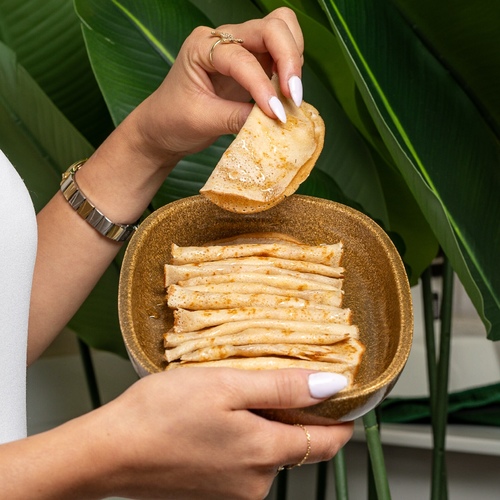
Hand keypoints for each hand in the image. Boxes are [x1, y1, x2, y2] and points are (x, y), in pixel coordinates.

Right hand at [88, 368, 351, 499]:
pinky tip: (220, 415)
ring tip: (242, 391)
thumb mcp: (226, 385)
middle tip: (280, 378)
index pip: (326, 443)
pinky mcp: (213, 491)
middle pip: (296, 445)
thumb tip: (332, 385)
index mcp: (263, 453)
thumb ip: (282, 387)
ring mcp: (233, 491)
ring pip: (268, 451)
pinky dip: (244, 436)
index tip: (344, 398)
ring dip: (266, 422)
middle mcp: (254, 482)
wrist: (109, 451)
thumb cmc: (162, 414)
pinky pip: (244, 461)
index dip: (340, 420)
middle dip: (297, 414)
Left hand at [130, 7, 303, 166]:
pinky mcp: (253, 63)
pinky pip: (281, 53)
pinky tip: (286, 93)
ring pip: (281, 31)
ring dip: (293, 59)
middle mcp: (223, 39)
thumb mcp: (203, 121)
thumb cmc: (173, 120)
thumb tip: (276, 119)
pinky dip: (290, 69)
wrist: (162, 128)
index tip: (276, 114)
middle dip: (288, 58)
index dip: (263, 85)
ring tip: (291, 94)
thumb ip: (238, 118)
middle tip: (293, 96)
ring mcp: (240, 48)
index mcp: (202, 46)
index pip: (242, 58)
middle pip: (272, 27)